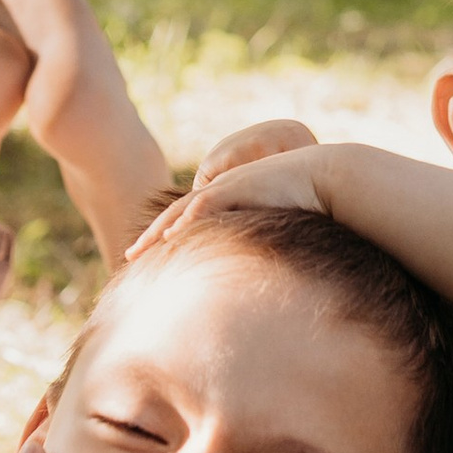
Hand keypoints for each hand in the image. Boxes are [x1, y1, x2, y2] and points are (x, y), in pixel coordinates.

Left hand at [128, 138, 333, 259]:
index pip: (186, 221)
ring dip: (161, 229)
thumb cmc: (302, 204)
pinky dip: (189, 220)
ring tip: (142, 248)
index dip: (164, 237)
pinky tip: (173, 235)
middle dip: (151, 235)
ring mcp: (227, 187)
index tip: (147, 257)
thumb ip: (256, 243)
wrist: (323, 178)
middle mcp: (220, 192)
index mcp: (224, 201)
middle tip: (129, 255)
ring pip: (184, 210)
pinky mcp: (238, 186)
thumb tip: (253, 275)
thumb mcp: (271, 228)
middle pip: (176, 215)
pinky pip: (207, 204)